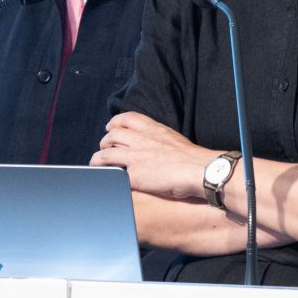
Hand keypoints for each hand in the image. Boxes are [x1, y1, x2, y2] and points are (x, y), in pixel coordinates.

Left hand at [92, 111, 213, 202]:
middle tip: (104, 146)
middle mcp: (141, 140)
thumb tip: (158, 148)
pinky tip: (105, 179)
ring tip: (97, 163)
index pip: (129, 118)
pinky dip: (106, 174)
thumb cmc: (193, 159)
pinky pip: (113, 173)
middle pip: (114, 134)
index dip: (116, 121)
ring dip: (98, 158)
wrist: (200, 170)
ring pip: (106, 152)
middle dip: (105, 139)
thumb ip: (161, 140)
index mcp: (153, 130)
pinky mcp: (135, 175)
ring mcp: (136, 157)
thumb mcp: (174, 140)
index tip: (112, 126)